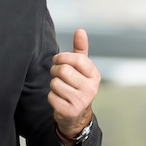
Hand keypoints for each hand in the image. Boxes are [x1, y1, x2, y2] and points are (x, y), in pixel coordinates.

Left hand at [48, 29, 100, 145]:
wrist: (77, 115)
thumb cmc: (77, 85)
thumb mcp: (82, 68)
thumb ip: (80, 49)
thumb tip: (80, 30)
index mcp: (95, 75)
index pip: (76, 59)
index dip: (62, 57)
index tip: (57, 60)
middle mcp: (91, 88)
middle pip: (63, 70)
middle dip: (55, 71)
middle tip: (58, 75)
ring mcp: (81, 101)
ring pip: (55, 83)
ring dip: (53, 85)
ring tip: (60, 88)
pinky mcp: (70, 111)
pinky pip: (51, 96)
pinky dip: (51, 97)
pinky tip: (59, 99)